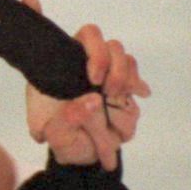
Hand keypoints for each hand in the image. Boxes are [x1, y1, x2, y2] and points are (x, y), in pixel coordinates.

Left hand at [20, 0, 148, 168]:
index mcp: (68, 63)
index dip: (96, 51)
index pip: (88, 36)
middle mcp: (92, 65)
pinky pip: (138, 83)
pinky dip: (138, 89)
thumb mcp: (52, 133)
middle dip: (115, 67)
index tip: (94, 77)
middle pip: (113, 47)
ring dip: (125, 80)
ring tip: (115, 99)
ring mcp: (112, 77)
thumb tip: (93, 101)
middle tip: (108, 91)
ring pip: (128, 63)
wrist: (79, 153)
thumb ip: (65, 122)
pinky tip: (139, 95)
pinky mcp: (128, 92)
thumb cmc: (60, 135)